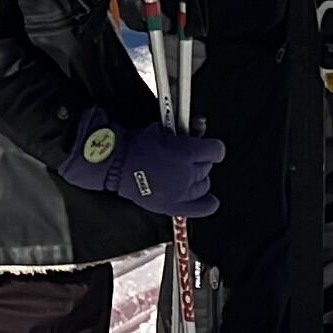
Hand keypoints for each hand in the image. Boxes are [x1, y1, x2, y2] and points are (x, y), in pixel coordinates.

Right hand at [56, 108, 224, 215]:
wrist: (116, 164)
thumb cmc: (137, 145)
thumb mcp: (163, 129)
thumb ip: (186, 129)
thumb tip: (200, 125)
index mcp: (185, 152)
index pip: (216, 151)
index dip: (212, 148)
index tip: (208, 147)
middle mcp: (186, 174)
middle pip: (207, 167)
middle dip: (200, 161)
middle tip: (188, 158)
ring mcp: (180, 192)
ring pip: (204, 184)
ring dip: (199, 178)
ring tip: (186, 173)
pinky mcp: (173, 205)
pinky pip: (201, 208)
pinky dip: (207, 203)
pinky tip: (209, 200)